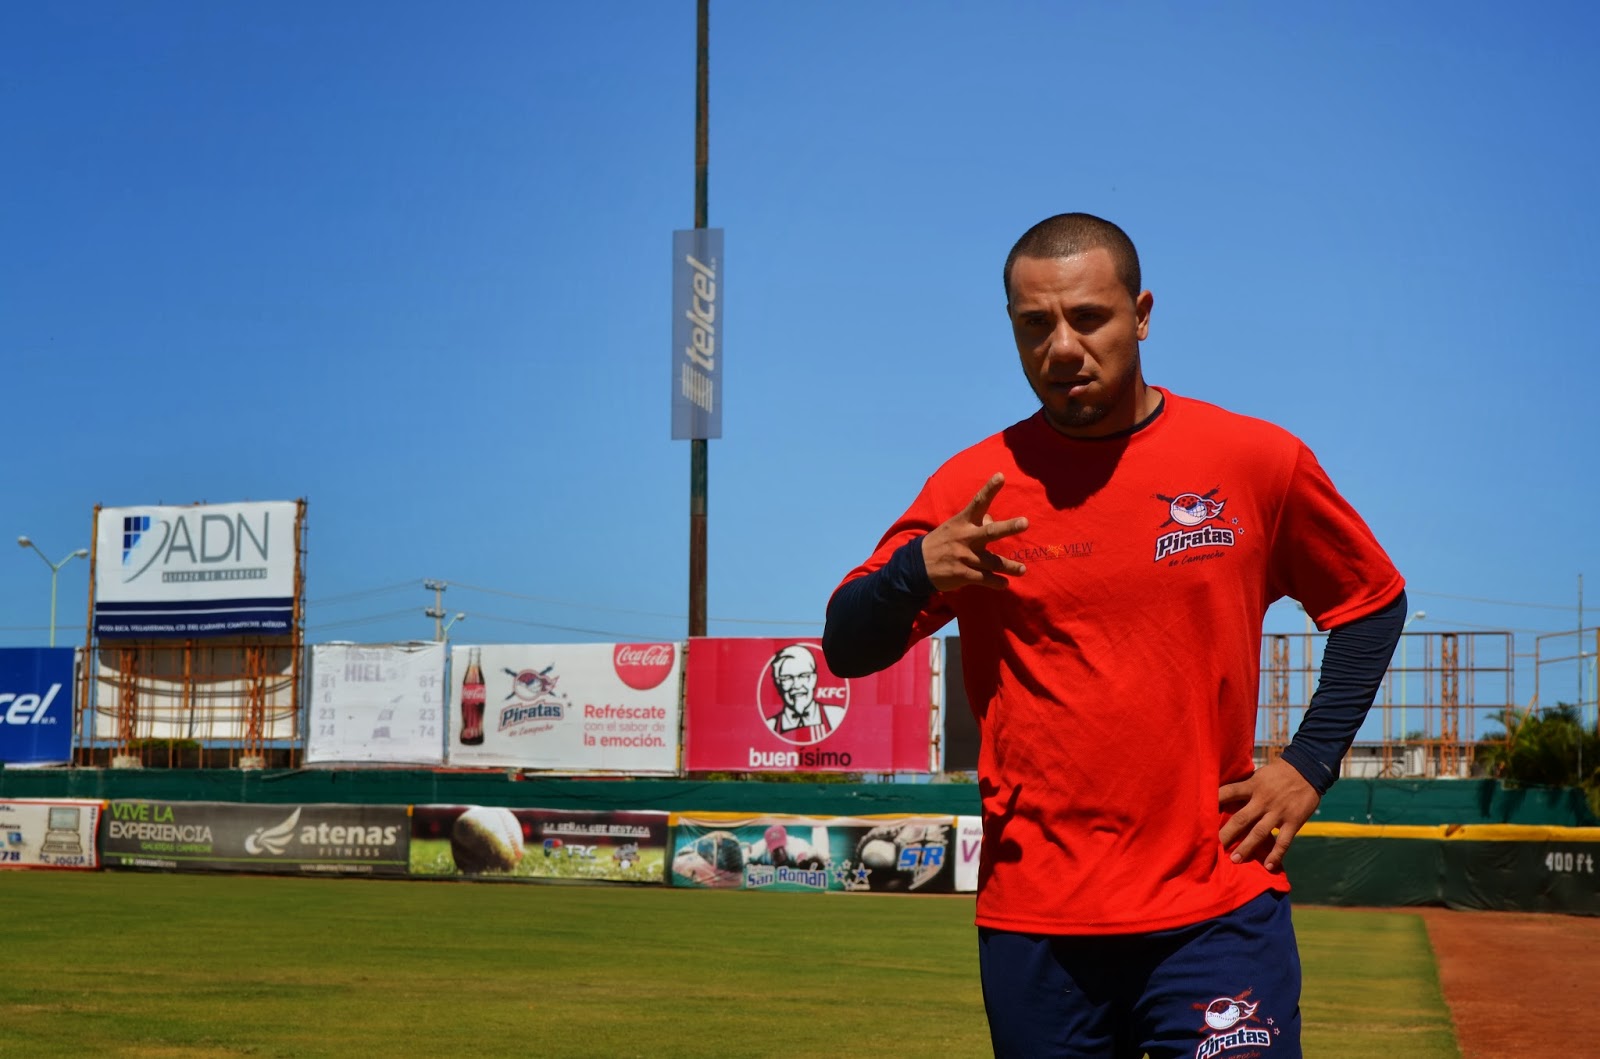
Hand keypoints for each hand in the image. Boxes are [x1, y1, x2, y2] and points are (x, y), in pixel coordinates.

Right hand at [921, 473, 1029, 591]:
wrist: (916, 565)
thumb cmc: (942, 542)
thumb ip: (975, 522)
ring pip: (991, 562)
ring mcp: (964, 557)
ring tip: (1022, 569)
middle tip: (1025, 522)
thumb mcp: (955, 527)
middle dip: (1008, 527)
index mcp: (963, 522)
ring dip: (1009, 566)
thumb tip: (992, 518)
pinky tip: (1004, 584)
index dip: (989, 489)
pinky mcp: (962, 574)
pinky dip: (996, 582)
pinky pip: (983, 578)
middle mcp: (965, 538)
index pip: (978, 502)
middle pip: (990, 532)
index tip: (1001, 476)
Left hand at [1217, 759, 1320, 873]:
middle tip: (1213, 846)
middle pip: (1241, 819)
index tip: (1201, 814)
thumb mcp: (1259, 774)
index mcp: (1253, 785)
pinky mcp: (1294, 821)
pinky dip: (1276, 855)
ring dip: (1246, 848)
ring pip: (1260, 833)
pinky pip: (1284, 841)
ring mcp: (1279, 812)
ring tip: (1234, 860)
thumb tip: (1225, 795)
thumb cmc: (1279, 771)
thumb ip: (1246, 786)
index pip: (1228, 792)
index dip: (1214, 801)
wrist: (1309, 769)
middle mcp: (1263, 800)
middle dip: (1227, 834)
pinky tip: (1268, 866)